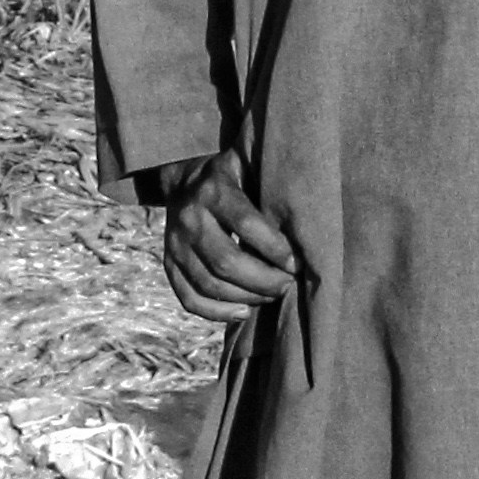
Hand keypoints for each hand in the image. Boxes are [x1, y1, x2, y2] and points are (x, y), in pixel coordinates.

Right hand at [160, 148, 298, 325]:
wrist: (184, 179)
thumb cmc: (235, 174)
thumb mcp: (250, 165)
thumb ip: (272, 187)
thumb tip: (309, 222)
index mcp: (214, 191)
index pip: (246, 225)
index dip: (275, 249)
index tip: (298, 263)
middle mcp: (190, 219)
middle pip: (226, 262)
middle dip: (264, 280)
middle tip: (289, 284)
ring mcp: (175, 245)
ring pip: (209, 284)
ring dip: (247, 297)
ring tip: (274, 295)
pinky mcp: (169, 264)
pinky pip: (189, 298)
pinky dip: (217, 312)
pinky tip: (244, 311)